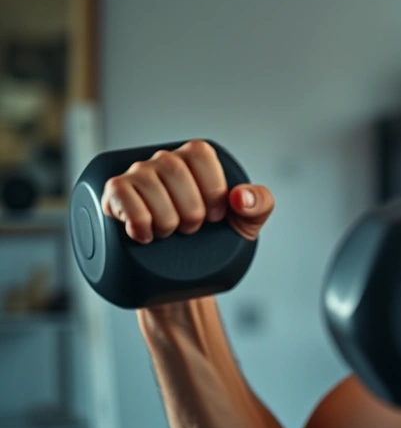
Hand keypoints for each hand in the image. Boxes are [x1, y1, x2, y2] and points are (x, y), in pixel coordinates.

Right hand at [100, 139, 274, 243]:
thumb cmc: (218, 238)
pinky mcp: (115, 194)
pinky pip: (122, 197)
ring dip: (165, 219)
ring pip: (148, 184)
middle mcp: (165, 160)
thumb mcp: (248, 222)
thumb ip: (259, 203)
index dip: (211, 189)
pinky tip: (147, 235)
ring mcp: (138, 175)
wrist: (189, 272)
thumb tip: (240, 197)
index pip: (200, 155)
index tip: (216, 216)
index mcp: (196, 159)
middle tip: (192, 229)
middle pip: (174, 169)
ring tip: (170, 232)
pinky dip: (139, 222)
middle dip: (190, 209)